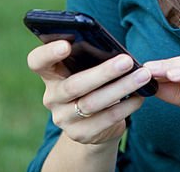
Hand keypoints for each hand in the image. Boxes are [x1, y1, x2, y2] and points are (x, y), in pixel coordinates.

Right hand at [26, 40, 148, 144]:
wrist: (92, 123)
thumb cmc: (92, 82)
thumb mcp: (85, 69)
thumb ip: (90, 58)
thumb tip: (114, 48)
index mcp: (50, 74)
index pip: (37, 61)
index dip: (48, 53)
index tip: (66, 44)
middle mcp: (52, 97)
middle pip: (74, 85)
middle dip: (103, 72)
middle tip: (127, 60)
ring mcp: (64, 118)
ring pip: (93, 103)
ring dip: (121, 88)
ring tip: (142, 76)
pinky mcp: (80, 134)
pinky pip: (106, 119)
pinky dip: (126, 106)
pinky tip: (140, 96)